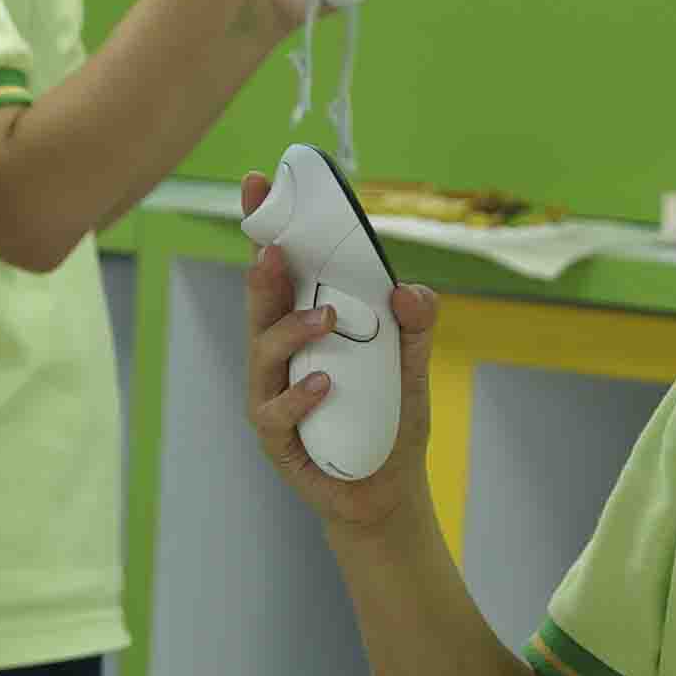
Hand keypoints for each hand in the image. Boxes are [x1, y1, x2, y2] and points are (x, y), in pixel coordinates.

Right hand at [240, 195, 434, 526]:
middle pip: (260, 302)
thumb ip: (416, 324)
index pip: (282, 269)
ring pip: (263, 352)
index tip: (258, 183)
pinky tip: (325, 384)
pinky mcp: (277, 438)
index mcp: (305, 325)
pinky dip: (301, 395)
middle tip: (272, 248)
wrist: (386, 492)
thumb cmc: (389, 421)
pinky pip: (277, 410)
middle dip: (261, 271)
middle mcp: (280, 355)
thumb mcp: (412, 365)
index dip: (265, 225)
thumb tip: (407, 290)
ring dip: (289, 330)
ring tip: (325, 322)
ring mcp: (272, 395)